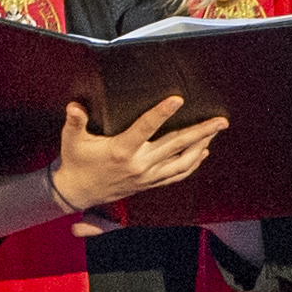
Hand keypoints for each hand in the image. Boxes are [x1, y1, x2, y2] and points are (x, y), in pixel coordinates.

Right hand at [45, 95, 225, 221]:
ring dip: (201, 146)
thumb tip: (74, 107)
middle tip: (220, 120)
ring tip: (215, 132)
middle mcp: (139, 164)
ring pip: (182, 161)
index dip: (162, 113)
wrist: (77, 193)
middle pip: (176, 145)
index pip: (146, 128)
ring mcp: (147, 176)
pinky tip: (203, 153)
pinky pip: (177, 174)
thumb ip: (74, 122)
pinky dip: (192, 164)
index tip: (178, 99)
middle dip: (200, 131)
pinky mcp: (150, 183)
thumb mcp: (72, 140)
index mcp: (121, 150)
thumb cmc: (75, 162)